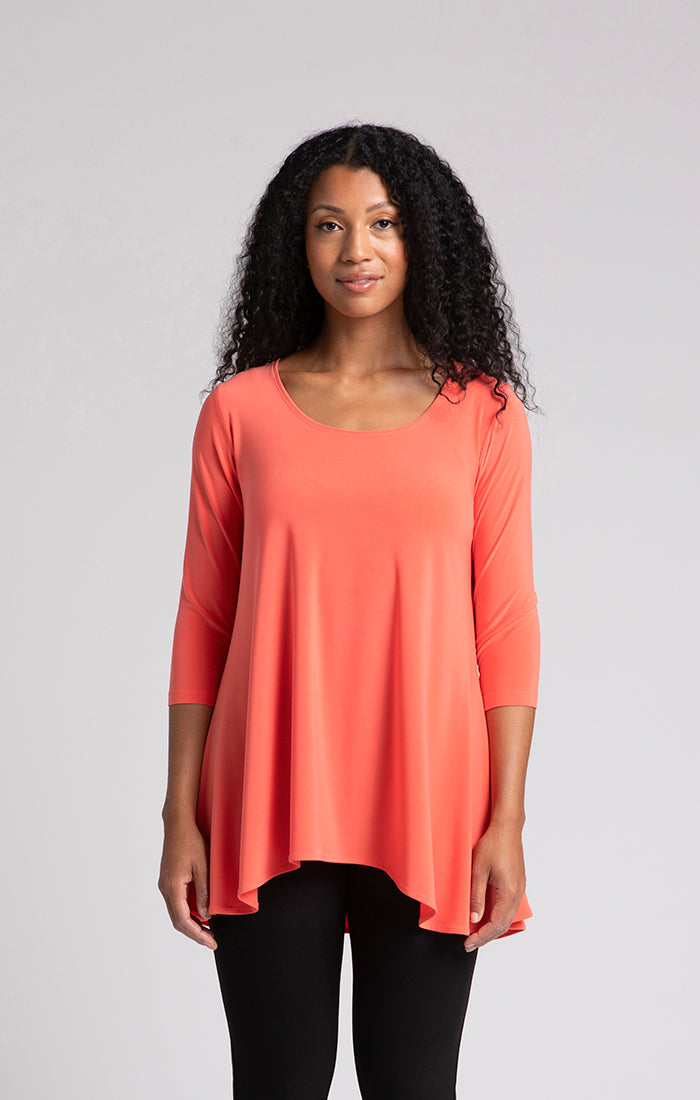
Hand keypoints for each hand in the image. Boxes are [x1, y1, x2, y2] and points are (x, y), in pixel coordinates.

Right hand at [158, 817, 217, 949]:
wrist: (178, 824)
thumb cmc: (191, 840)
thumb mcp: (203, 866)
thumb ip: (204, 892)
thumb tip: (207, 916)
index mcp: (172, 887)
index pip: (183, 920)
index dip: (198, 934)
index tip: (212, 942)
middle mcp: (165, 889)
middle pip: (177, 921)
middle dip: (195, 933)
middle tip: (211, 941)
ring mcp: (165, 885)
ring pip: (176, 913)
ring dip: (191, 924)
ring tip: (208, 931)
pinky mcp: (168, 880)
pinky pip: (176, 903)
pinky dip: (188, 913)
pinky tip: (201, 914)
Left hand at [463, 820, 525, 951]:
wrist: (507, 827)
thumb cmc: (492, 844)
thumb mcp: (478, 869)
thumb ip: (476, 896)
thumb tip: (474, 919)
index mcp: (508, 891)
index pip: (496, 924)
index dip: (482, 937)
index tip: (468, 943)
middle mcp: (517, 893)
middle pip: (504, 925)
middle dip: (487, 936)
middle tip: (470, 942)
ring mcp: (520, 888)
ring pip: (508, 917)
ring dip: (494, 928)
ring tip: (477, 933)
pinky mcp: (518, 883)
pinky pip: (510, 907)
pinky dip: (499, 917)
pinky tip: (487, 916)